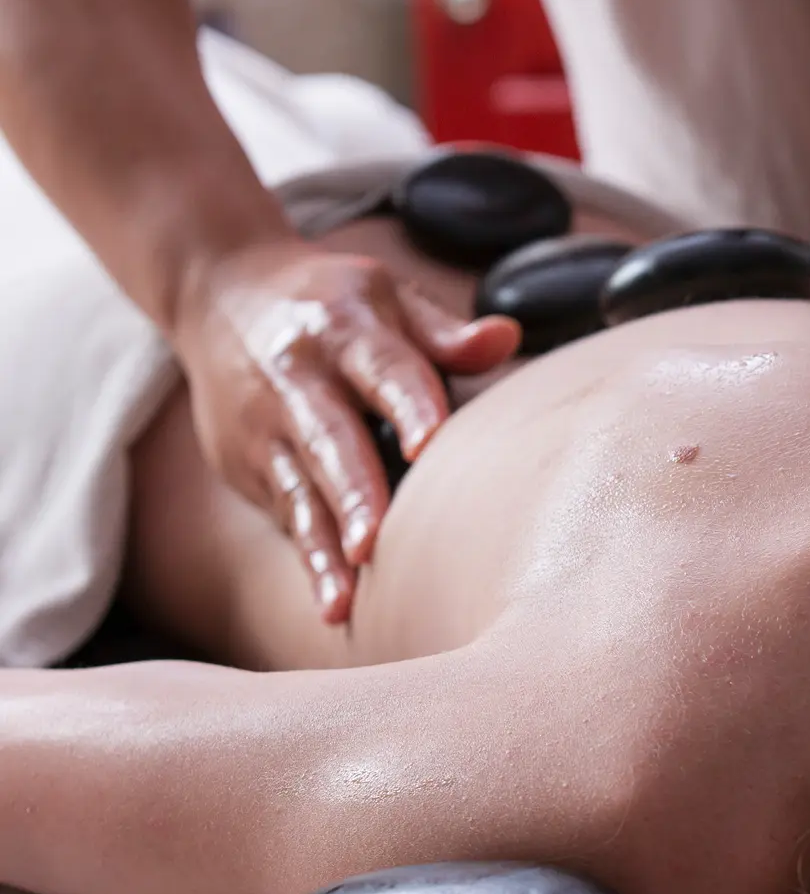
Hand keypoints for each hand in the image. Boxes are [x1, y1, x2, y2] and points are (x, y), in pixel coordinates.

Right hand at [171, 239, 519, 623]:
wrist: (218, 291)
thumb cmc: (330, 303)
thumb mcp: (386, 295)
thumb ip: (443, 331)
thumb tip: (507, 339)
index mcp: (345, 328)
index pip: (383, 368)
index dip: (409, 404)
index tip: (430, 445)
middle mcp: (298, 378)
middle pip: (330, 439)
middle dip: (354, 491)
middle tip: (374, 542)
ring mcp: (266, 426)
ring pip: (301, 490)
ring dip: (324, 545)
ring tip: (345, 597)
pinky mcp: (249, 464)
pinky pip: (287, 515)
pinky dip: (309, 558)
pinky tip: (332, 602)